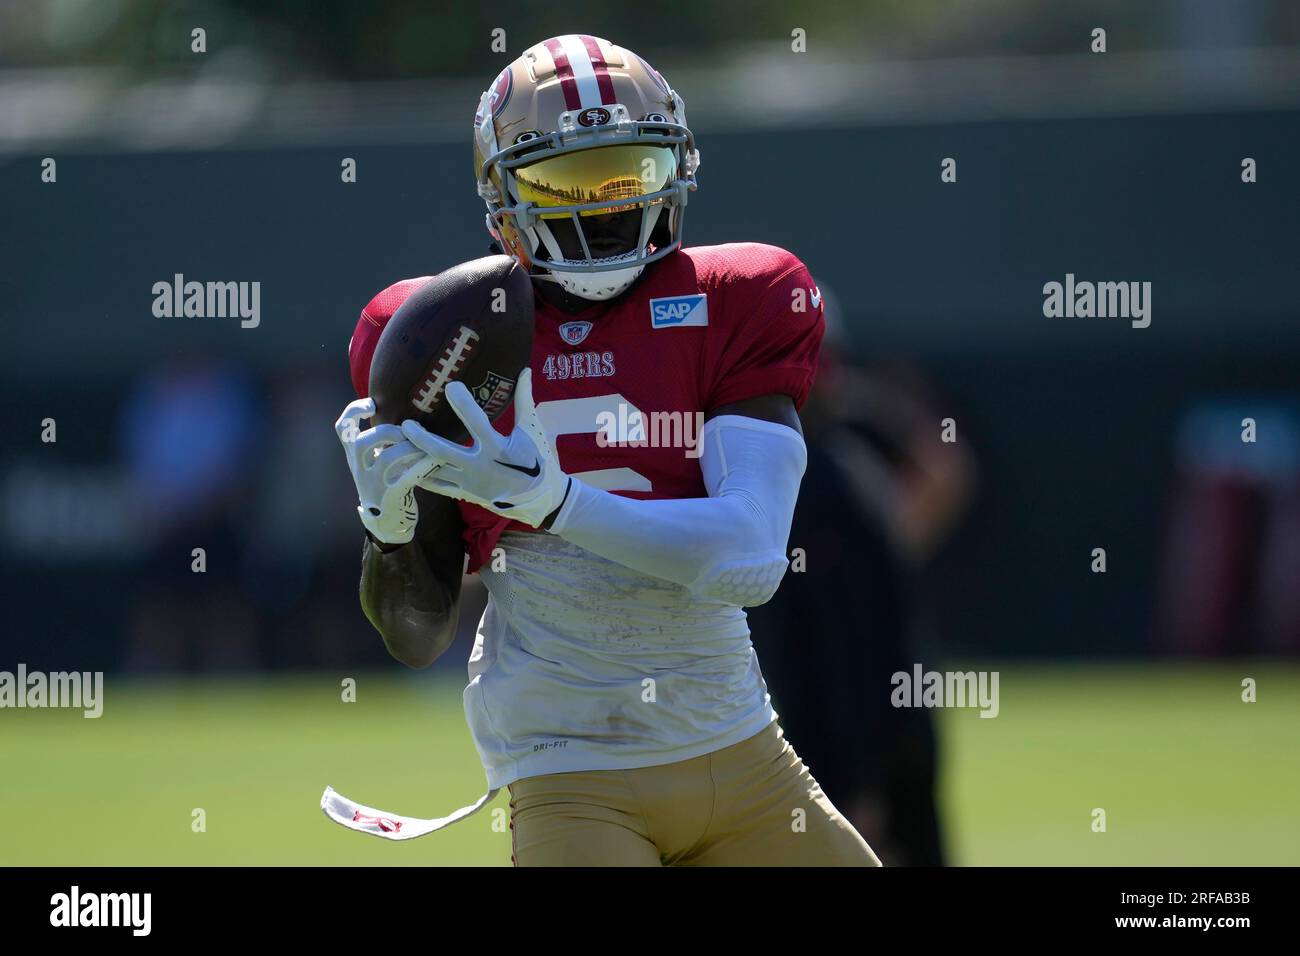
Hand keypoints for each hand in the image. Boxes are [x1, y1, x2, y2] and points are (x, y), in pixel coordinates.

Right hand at [335, 398, 437, 544]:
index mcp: (355, 457)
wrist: (389, 523)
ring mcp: (373, 486)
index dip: (353, 411)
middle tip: (406, 433)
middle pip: (361, 442)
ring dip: (410, 448)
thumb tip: (405, 413)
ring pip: (387, 459)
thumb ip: (381, 442)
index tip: (373, 404)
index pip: (342, 429)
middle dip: (387, 432)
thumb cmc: (387, 485)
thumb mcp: (377, 463)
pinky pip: (406, 478)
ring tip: (427, 447)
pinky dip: (423, 466)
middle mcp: (359, 470)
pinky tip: (436, 460)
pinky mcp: (391, 498)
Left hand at [400, 368, 569, 527]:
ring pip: (436, 471)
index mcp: (498, 447)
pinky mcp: (467, 493)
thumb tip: (525, 371)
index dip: (463, 403)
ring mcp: (471, 482)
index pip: (476, 421)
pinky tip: (405, 466)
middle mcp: (480, 466)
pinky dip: (421, 477)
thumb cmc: (538, 461)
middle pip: (443, 452)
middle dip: (422, 438)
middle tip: (406, 424)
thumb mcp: (532, 430)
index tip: (450, 386)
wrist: (542, 499)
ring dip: (415, 458)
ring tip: (397, 446)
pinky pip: (439, 487)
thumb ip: (524, 400)